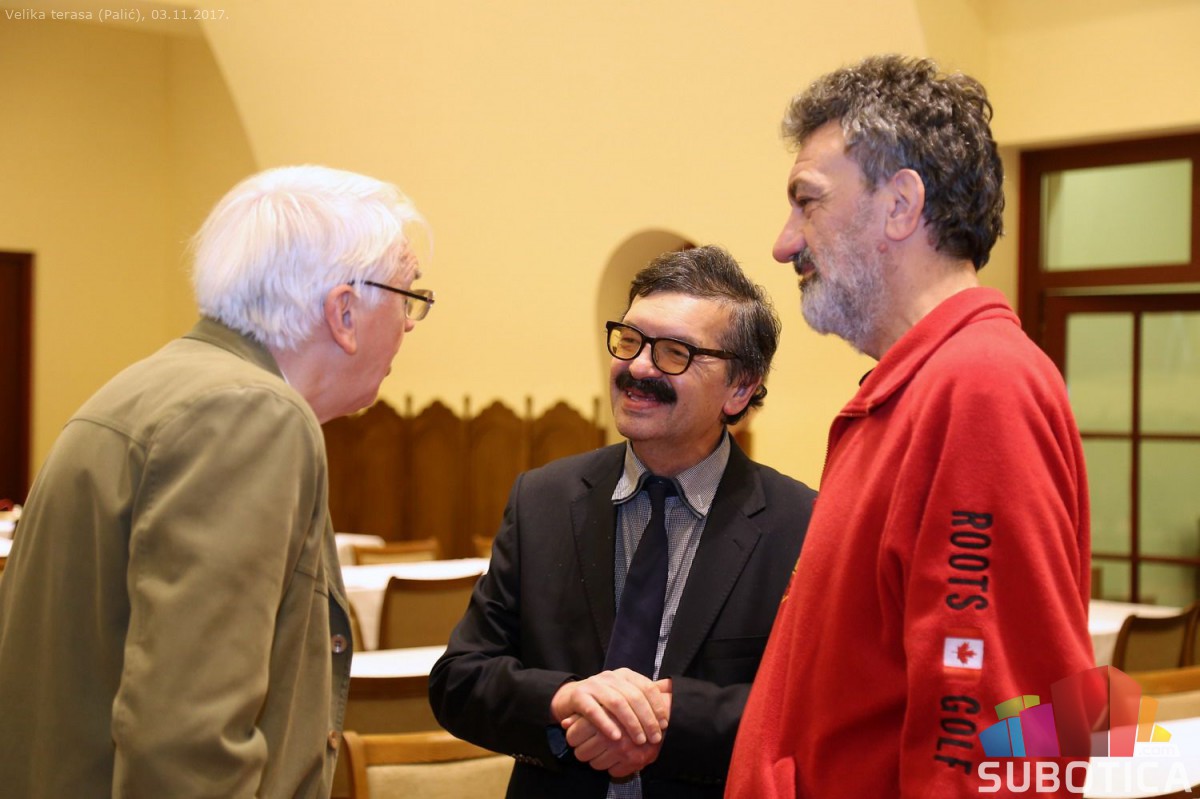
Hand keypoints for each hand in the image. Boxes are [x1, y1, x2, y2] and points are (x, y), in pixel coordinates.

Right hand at [550, 669, 668, 745]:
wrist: (570, 698)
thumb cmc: (603, 701)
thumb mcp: (625, 694)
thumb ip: (644, 695)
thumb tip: (671, 694)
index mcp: (625, 675)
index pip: (647, 687)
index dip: (657, 706)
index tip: (664, 724)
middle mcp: (610, 676)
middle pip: (634, 696)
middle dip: (647, 719)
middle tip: (654, 738)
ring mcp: (594, 685)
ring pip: (617, 702)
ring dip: (631, 723)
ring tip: (639, 740)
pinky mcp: (579, 696)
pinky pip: (594, 710)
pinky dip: (606, 724)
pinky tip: (616, 737)